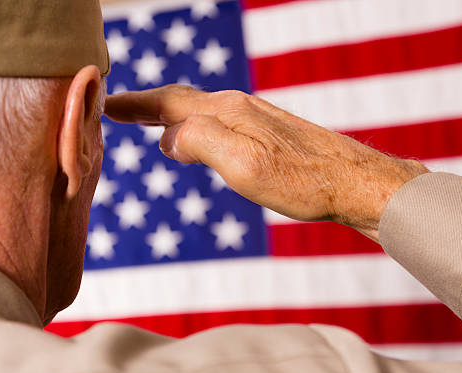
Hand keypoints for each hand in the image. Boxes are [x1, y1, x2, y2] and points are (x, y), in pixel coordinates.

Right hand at [105, 85, 427, 241]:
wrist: (355, 182)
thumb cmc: (302, 180)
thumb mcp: (244, 165)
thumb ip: (200, 142)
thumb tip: (167, 139)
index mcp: (226, 112)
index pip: (168, 103)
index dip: (135, 106)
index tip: (106, 105)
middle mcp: (238, 107)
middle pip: (181, 101)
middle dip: (147, 106)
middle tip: (119, 110)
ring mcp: (255, 118)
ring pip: (200, 111)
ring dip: (170, 115)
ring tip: (150, 122)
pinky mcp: (268, 133)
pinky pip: (218, 123)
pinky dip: (195, 126)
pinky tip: (200, 139)